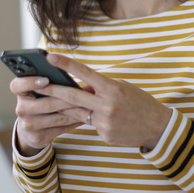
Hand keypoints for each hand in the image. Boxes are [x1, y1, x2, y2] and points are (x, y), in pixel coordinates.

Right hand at [9, 75, 85, 155]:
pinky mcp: (38, 136)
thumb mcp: (41, 91)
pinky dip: (75, 120)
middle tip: (84, 93)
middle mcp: (21, 109)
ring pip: (57, 116)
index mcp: (20, 93)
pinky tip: (86, 115)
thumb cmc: (41, 102)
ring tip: (90, 103)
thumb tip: (77, 69)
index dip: (30, 82)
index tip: (46, 79)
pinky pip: (61, 127)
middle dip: (67, 98)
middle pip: (46, 103)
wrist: (32, 130)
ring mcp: (28, 124)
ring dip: (75, 110)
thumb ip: (52, 81)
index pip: (17, 85)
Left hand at [36, 53, 171, 150]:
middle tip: (36, 85)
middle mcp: (107, 105)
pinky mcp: (105, 136)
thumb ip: (101, 87)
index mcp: (113, 89)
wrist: (158, 128)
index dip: (66, 64)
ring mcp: (105, 123)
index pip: (85, 73)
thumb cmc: (140, 102)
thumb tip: (81, 88)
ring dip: (63, 107)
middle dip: (52, 90)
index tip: (50, 56)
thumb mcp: (123, 88)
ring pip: (77, 113)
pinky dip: (91, 119)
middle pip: (73, 96)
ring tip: (49, 101)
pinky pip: (91, 125)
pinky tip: (100, 118)